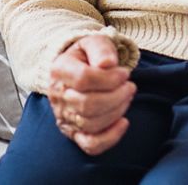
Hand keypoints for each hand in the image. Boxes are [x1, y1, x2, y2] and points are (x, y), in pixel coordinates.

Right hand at [47, 34, 135, 154]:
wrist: (77, 69)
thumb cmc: (89, 56)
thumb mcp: (94, 42)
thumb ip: (101, 49)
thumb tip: (108, 64)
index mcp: (59, 70)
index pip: (83, 79)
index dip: (109, 78)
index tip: (125, 73)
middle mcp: (57, 96)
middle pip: (87, 104)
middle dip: (117, 96)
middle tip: (130, 86)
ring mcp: (64, 117)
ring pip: (90, 124)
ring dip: (116, 111)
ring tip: (127, 97)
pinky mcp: (74, 132)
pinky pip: (90, 144)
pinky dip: (110, 137)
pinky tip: (124, 122)